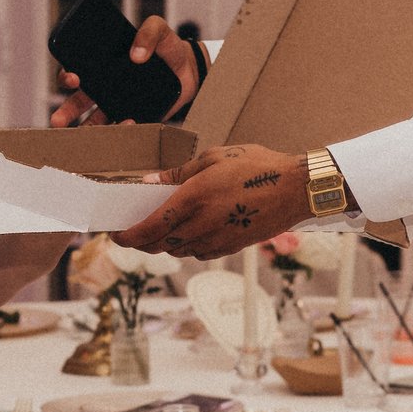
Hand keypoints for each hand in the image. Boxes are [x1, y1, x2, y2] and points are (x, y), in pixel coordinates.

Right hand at [51, 16, 201, 126]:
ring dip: (85, 130)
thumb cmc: (168, 47)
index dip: (67, 75)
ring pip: (95, 121)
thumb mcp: (159, 29)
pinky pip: (123, 128)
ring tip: (81, 137)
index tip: (72, 78)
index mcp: (103, 64)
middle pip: (78, 101)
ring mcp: (118, 104)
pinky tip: (125, 126)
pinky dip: (120, 131)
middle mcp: (105, 86)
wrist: (191, 68)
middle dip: (66, 112)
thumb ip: (149, 32)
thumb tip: (136, 54)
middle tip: (58, 120)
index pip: (77, 70)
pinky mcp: (134, 117)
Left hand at [113, 145, 308, 257]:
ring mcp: (218, 239)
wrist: (296, 189)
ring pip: (179, 250)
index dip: (127, 236)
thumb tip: (151, 182)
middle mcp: (202, 224)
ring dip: (165, 243)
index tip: (116, 235)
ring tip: (161, 229)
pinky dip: (188, 245)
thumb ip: (179, 173)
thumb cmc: (257, 166)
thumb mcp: (214, 158)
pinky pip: (200, 252)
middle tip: (133, 233)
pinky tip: (191, 231)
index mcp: (193, 198)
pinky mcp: (232, 247)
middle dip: (142, 241)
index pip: (149, 227)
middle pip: (159, 244)